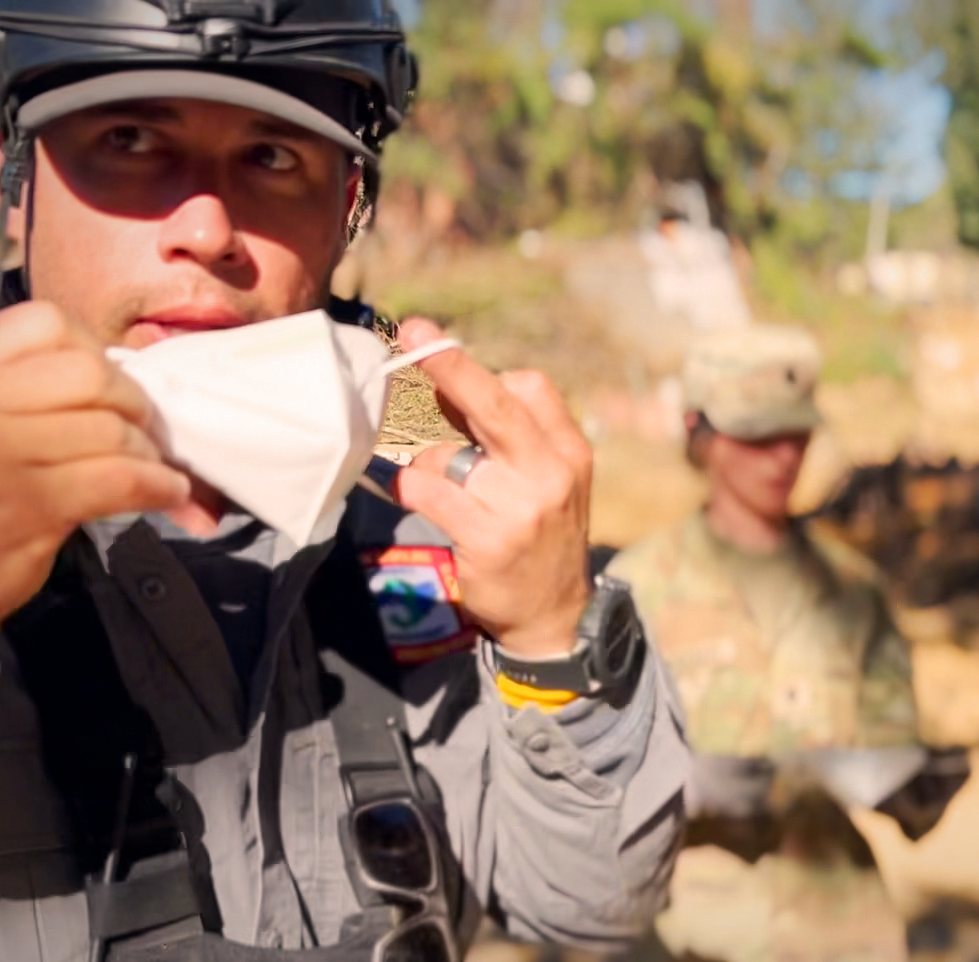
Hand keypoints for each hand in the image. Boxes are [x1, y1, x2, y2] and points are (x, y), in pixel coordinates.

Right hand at [0, 302, 190, 626]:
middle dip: (130, 401)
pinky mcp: (31, 504)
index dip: (92, 350)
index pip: (45, 322)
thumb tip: (121, 366)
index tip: (102, 387)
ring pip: (110, 427)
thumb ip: (15, 377)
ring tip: (148, 467)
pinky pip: (120, 478)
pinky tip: (164, 493)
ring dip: (146, 450)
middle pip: (88, 371)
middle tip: (138, 429)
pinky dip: (157, 485)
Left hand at [393, 318, 591, 656]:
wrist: (555, 613)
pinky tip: (417, 499)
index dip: (482, 373)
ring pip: (446, 455)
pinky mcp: (486, 538)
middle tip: (415, 331)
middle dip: (450, 365)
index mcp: (568, 450)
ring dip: (430, 467)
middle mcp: (550, 473)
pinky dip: (409, 488)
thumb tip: (445, 384)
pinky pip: (427, 492)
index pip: (529, 387)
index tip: (441, 353)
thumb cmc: (540, 535)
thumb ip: (506, 435)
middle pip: (494, 404)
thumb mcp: (545, 479)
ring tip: (450, 495)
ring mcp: (519, 507)